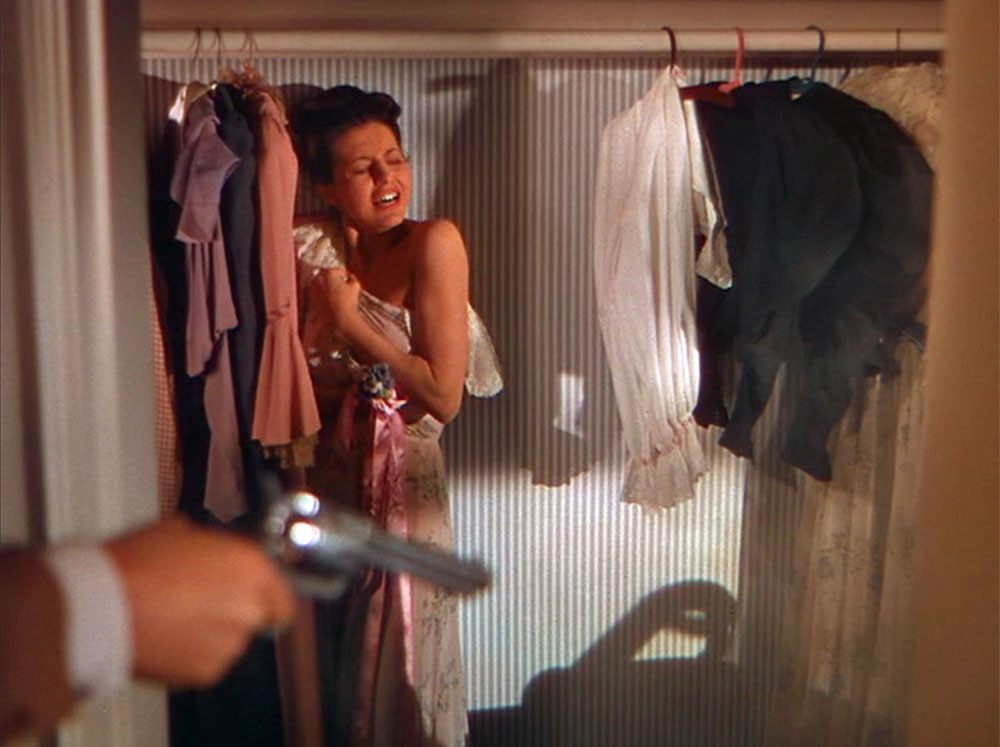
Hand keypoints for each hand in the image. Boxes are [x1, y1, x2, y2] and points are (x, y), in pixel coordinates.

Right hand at [106, 518, 295, 686]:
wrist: (104, 604)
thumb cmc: (138, 564)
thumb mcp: (183, 534)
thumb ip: (213, 549)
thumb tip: (210, 553)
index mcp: (252, 566)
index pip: (283, 595)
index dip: (268, 598)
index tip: (254, 600)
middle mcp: (250, 605)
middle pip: (257, 618)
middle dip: (233, 613)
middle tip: (200, 605)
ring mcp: (231, 641)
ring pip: (231, 641)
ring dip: (212, 634)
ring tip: (176, 619)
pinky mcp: (208, 670)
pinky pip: (208, 664)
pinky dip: (192, 656)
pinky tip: (168, 637)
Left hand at [311, 267, 360, 340]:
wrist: (338, 320)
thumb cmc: (347, 302)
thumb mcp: (355, 287)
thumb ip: (352, 279)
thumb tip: (349, 278)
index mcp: (329, 273)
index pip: (339, 271)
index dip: (346, 276)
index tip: (349, 281)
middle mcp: (318, 278)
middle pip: (328, 276)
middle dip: (334, 280)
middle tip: (342, 287)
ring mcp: (312, 288)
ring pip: (321, 284)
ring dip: (328, 287)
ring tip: (336, 295)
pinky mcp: (310, 298)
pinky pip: (317, 294)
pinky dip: (323, 295)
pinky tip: (330, 301)